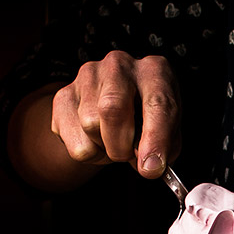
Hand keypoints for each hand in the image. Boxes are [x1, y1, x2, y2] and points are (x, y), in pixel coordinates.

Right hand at [51, 51, 180, 176]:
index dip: (155, 139)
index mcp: (154, 71)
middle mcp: (119, 65)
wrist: (113, 109)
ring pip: (90, 125)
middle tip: (128, 157)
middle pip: (112, 109)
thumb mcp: (168, 132)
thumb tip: (149, 166)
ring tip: (114, 142)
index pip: (157, 103)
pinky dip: (89, 152)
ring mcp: (88, 76)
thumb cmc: (147, 121)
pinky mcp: (64, 95)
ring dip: (105, 149)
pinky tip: (97, 140)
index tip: (151, 168)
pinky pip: (74, 141)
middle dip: (121, 146)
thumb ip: (165, 148)